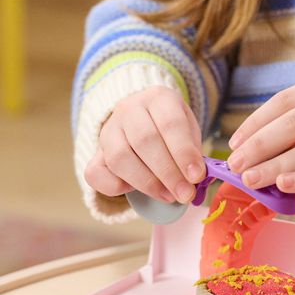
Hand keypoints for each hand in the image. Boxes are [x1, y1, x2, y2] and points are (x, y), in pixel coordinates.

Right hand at [84, 86, 205, 202]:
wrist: (147, 120)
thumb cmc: (174, 130)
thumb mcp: (190, 132)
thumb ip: (194, 153)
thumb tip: (199, 180)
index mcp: (159, 98)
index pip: (170, 124)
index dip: (184, 153)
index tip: (196, 176)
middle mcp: (129, 109)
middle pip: (145, 141)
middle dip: (168, 173)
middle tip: (185, 193)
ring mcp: (108, 130)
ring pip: (119, 158)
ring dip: (147, 183)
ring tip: (169, 196)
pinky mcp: (96, 151)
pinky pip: (95, 172)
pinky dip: (114, 187)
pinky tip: (135, 191)